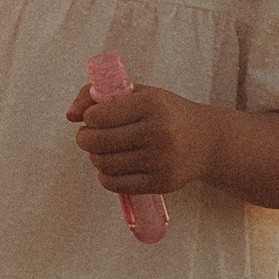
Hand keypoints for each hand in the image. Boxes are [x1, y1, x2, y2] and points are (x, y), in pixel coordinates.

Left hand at [66, 75, 217, 199]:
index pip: (99, 116)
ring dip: (95, 157)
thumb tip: (70, 115)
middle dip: (85, 139)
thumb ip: (101, 95)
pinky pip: (116, 184)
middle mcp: (157, 132)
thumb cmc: (167, 113)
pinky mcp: (161, 183)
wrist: (208, 141)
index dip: (88, 118)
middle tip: (88, 137)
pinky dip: (105, 176)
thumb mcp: (140, 94)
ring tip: (101, 151)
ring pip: (104, 164)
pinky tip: (111, 167)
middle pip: (98, 142)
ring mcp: (160, 160)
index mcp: (151, 104)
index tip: (93, 118)